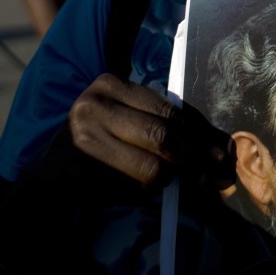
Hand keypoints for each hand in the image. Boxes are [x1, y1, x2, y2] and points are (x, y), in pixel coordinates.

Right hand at [68, 73, 235, 189]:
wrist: (51, 175)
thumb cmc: (102, 148)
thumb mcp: (134, 128)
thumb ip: (173, 133)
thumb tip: (224, 149)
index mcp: (112, 84)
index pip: (170, 108)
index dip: (201, 132)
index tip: (224, 152)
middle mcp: (96, 102)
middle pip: (164, 133)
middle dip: (196, 157)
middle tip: (219, 175)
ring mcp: (85, 133)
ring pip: (153, 163)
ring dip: (175, 178)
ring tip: (184, 182)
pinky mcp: (82, 167)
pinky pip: (135, 183)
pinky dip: (153, 190)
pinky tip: (154, 189)